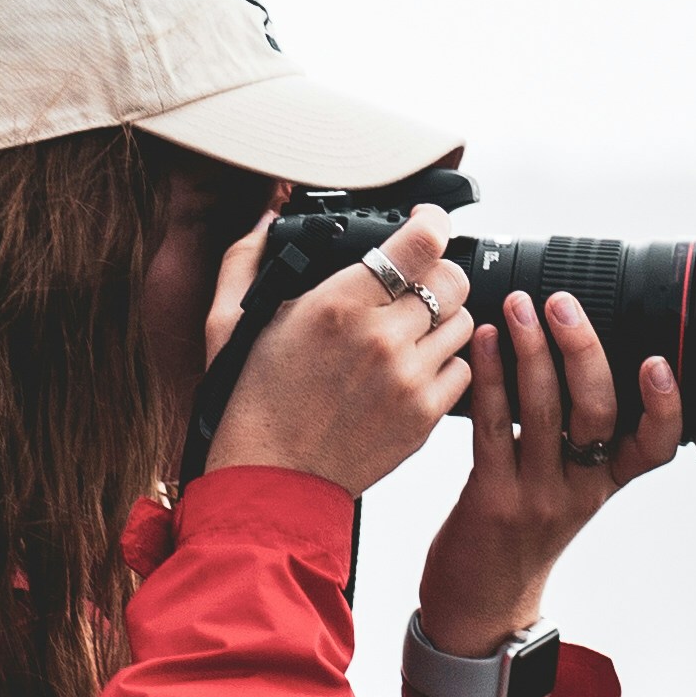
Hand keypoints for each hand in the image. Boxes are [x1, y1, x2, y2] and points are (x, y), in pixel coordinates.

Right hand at [210, 211, 479, 496]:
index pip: (420, 244)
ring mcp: (408, 379)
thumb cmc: (252, 400)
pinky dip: (444, 364)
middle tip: (417, 283)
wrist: (272, 479)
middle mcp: (381, 338)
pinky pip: (463, 370)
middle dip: (437, 273)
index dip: (431, 222)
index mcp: (337, 305)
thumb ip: (247, 257)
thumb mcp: (231, 321)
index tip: (426, 221)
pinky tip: (411, 369)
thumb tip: (268, 217)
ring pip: (464, 322)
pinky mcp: (424, 416)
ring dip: (442, 319)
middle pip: (452, 279)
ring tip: (409, 332)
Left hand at [417, 289, 677, 654]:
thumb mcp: (564, 490)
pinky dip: (489, 378)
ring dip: (530, 350)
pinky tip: (482, 344)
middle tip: (563, 305)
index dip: (665, 406)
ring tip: (519, 308)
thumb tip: (571, 354)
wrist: (479, 605)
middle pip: (597, 413)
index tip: (659, 362)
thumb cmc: (518, 536)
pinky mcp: (492, 500)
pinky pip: (492, 428)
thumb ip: (573, 436)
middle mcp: (578, 490)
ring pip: (542, 412)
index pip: (655, 446)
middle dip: (582, 350)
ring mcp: (536, 496)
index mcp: (605, 483)